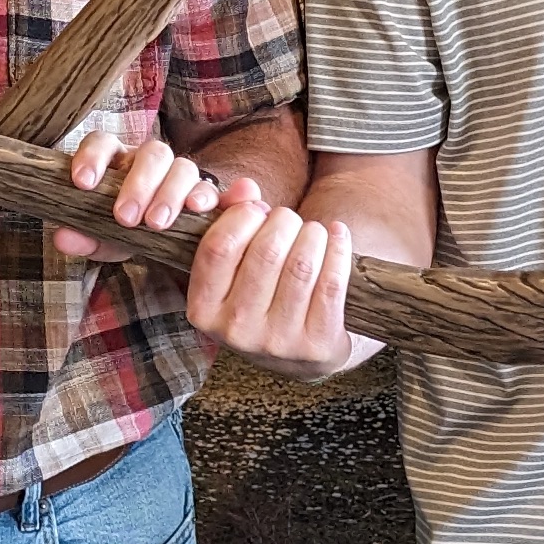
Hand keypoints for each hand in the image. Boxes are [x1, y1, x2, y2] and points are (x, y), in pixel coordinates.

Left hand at [51, 122, 216, 258]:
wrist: (158, 242)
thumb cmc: (121, 230)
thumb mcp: (100, 236)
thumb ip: (83, 235)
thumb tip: (62, 237)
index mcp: (116, 160)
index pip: (103, 142)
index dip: (93, 158)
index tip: (82, 183)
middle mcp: (147, 159)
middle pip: (150, 153)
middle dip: (138, 184)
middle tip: (125, 217)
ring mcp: (178, 172)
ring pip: (180, 166)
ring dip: (169, 193)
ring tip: (156, 223)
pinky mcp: (203, 190)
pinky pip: (208, 186)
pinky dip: (203, 194)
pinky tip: (195, 209)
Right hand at [179, 183, 381, 375]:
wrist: (299, 355)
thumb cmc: (260, 296)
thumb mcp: (234, 265)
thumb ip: (230, 217)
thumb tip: (246, 188)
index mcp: (204, 311)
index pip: (219, 248)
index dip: (241, 216)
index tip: (257, 209)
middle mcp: (236, 331)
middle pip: (266, 252)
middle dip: (284, 221)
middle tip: (289, 220)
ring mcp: (277, 342)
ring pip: (302, 265)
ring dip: (312, 234)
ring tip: (312, 231)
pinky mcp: (317, 344)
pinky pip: (332, 283)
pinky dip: (339, 248)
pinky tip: (337, 235)